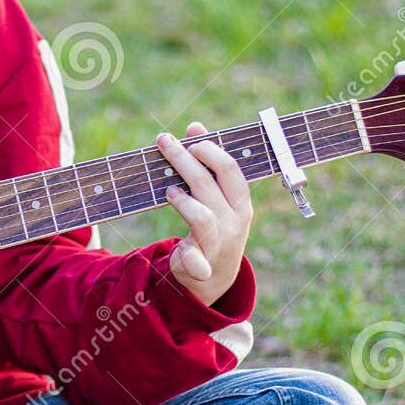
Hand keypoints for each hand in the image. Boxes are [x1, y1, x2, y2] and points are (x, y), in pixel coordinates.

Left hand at [158, 122, 252, 307]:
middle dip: (184, 160)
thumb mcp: (218, 197)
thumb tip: (194, 126)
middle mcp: (233, 223)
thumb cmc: (215, 227)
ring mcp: (218, 246)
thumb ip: (208, 164)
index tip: (190, 139)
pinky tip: (178, 250)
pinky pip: (196, 262)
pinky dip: (188, 256)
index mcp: (240, 204)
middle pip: (209, 187)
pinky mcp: (201, 268)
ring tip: (169, 190)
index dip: (210, 151)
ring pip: (202, 218)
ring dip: (183, 201)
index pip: (230, 171)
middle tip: (164, 142)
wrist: (216, 278)